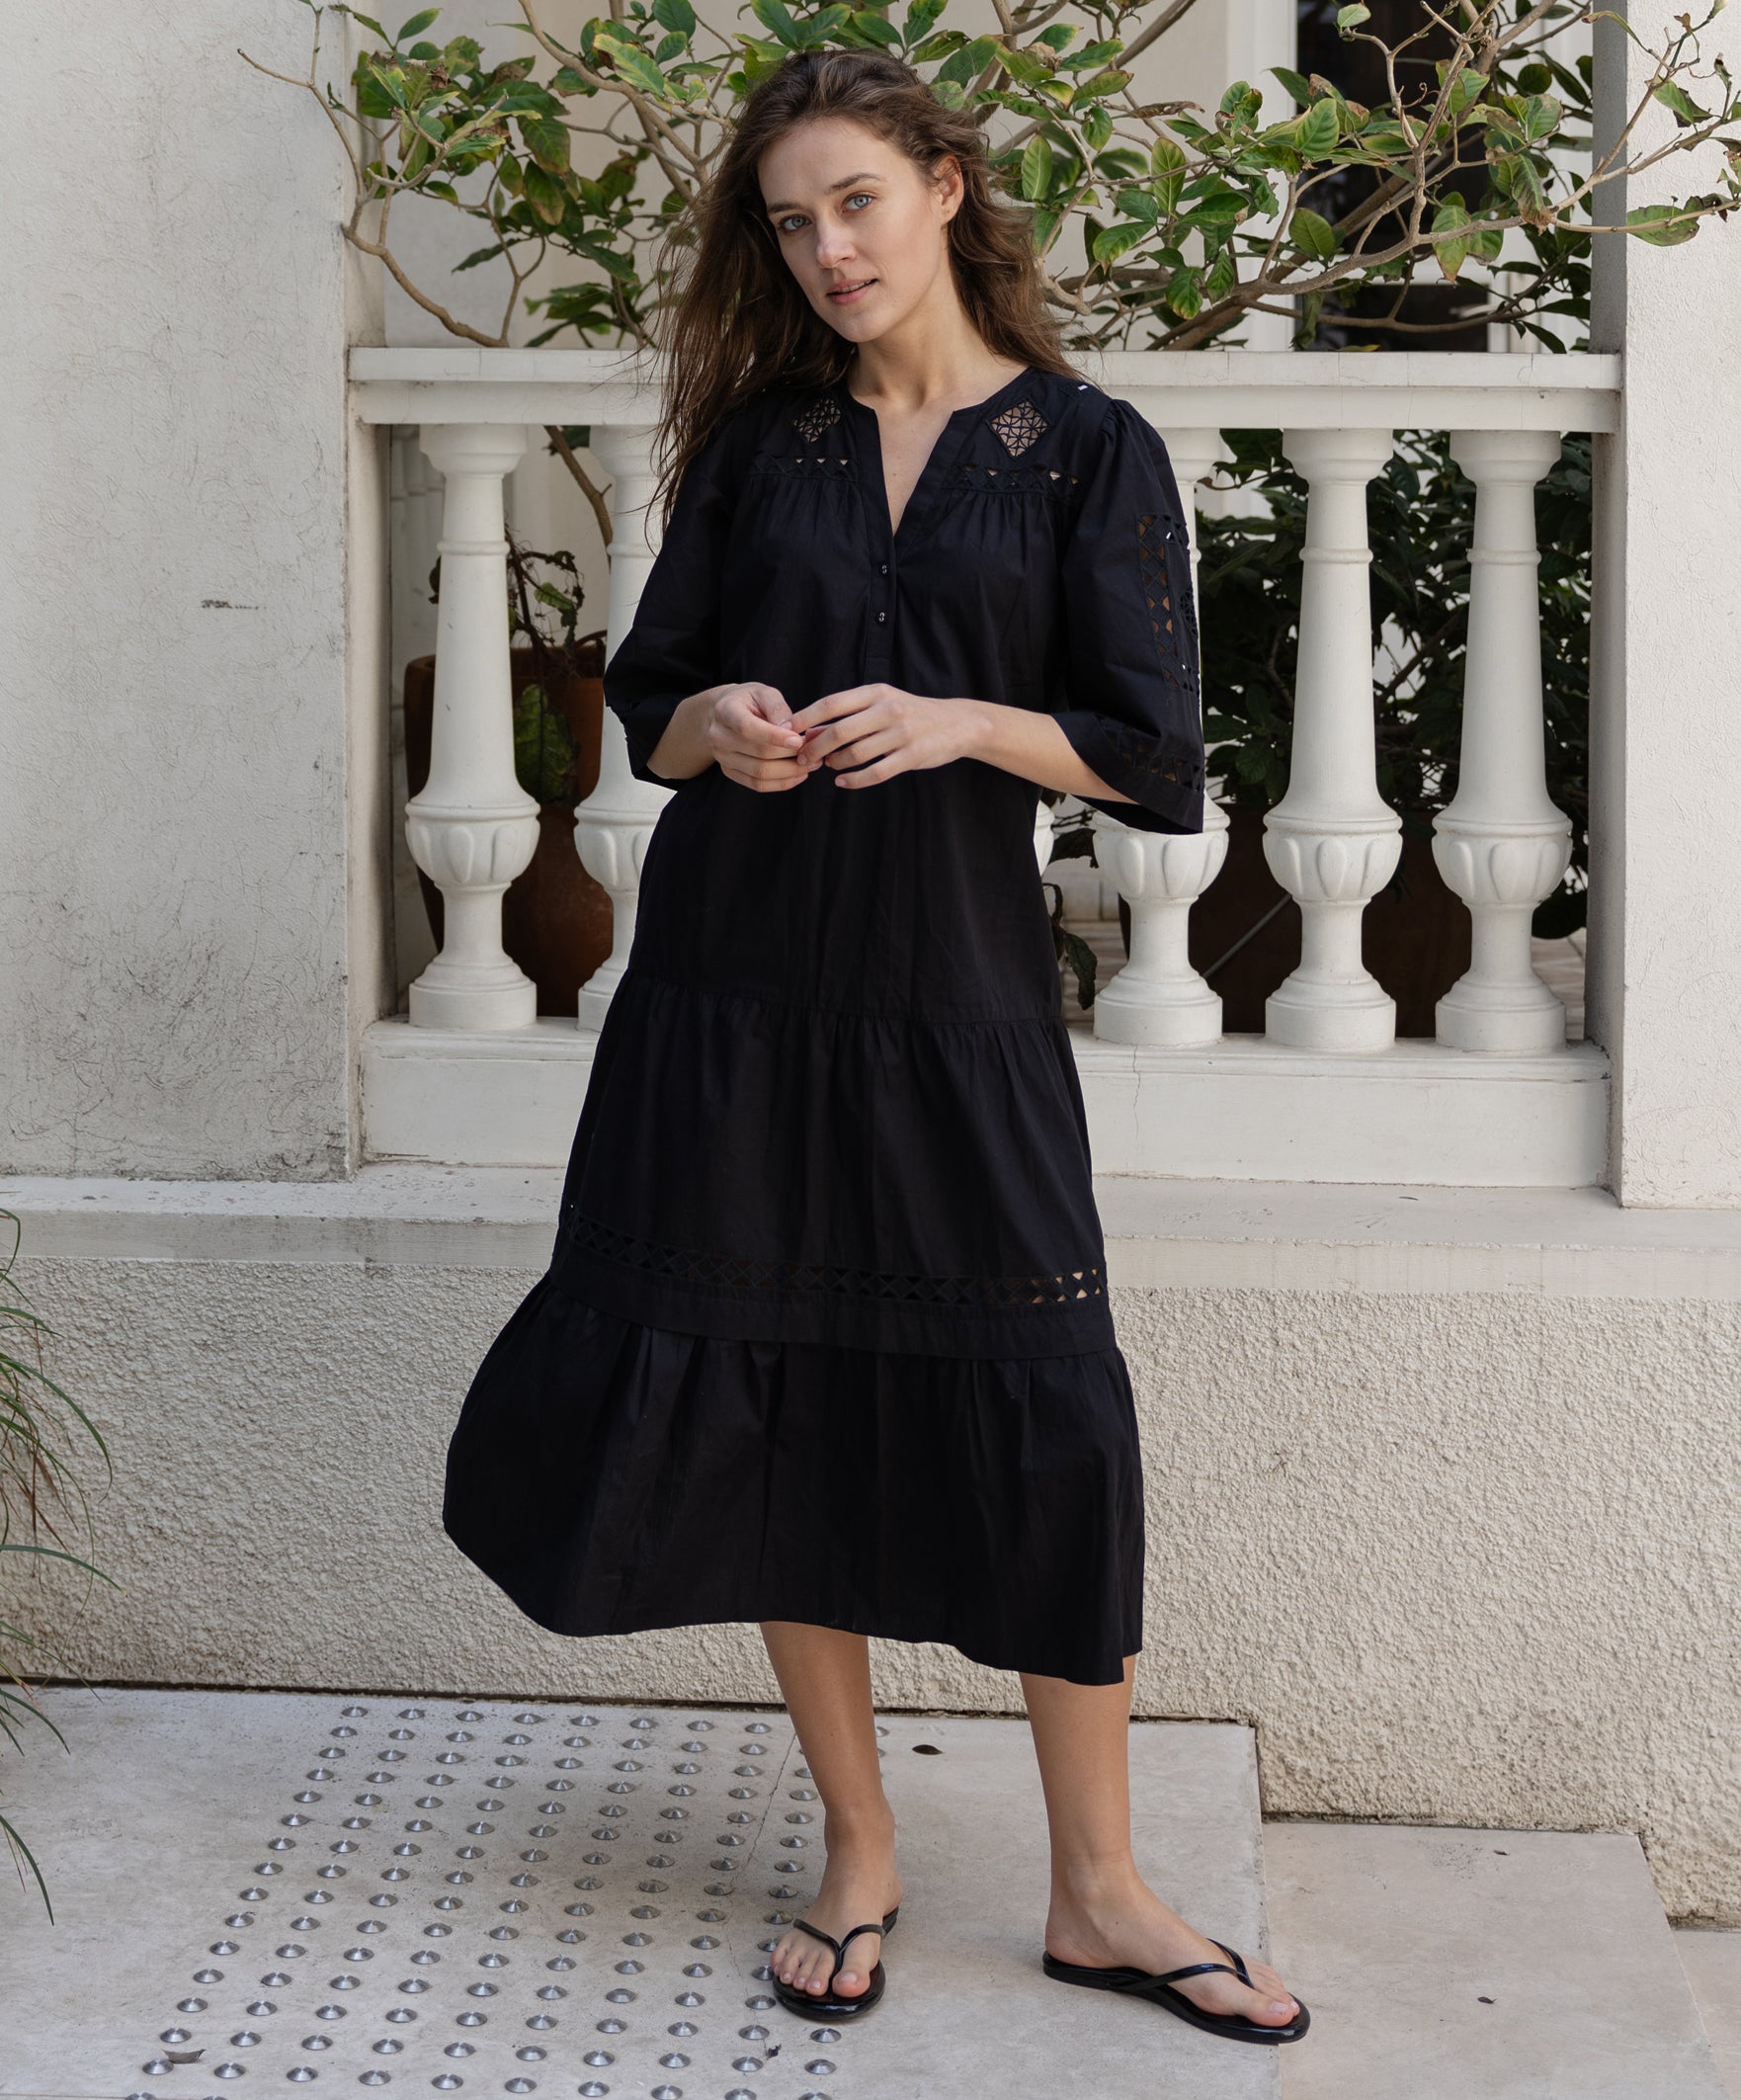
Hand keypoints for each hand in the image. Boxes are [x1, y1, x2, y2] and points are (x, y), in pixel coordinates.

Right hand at [705, 682, 813, 792]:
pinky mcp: (729, 771)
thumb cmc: (750, 700)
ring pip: (759, 773)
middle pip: (759, 753)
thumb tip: (790, 729)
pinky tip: (799, 775)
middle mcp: (718, 736)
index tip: (799, 741)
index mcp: (725, 711)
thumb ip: (777, 707)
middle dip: (791, 755)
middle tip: (816, 752)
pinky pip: (757, 784)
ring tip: (812, 764)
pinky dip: (781, 783)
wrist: (726, 713)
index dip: (775, 737)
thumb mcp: (764, 692)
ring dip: (790, 772)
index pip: (748, 728)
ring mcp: (722, 757)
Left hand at [787, 684, 976, 788]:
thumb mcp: (882, 704)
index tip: (788, 731)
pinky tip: (843, 782)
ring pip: (855, 754)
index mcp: (877, 693)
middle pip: (839, 731)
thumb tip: (809, 731)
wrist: (957, 724)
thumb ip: (849, 715)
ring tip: (828, 766)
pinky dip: (855, 780)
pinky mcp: (912, 756)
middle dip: (815, 747)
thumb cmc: (911, 714)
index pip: (832, 703)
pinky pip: (876, 772)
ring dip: (835, 763)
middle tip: (803, 758)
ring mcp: (902, 734)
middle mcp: (888, 710)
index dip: (806, 717)